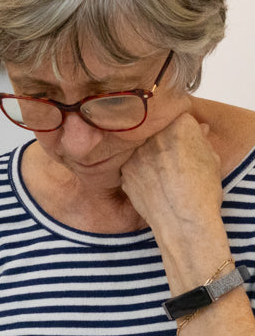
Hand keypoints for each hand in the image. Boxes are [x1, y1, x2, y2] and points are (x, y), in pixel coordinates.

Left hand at [119, 112, 222, 241]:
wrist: (182, 219)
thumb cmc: (202, 189)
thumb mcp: (210, 159)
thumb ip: (200, 140)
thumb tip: (198, 130)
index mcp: (179, 124)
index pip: (174, 115)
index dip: (179, 129)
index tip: (181, 139)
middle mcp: (153, 135)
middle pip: (154, 129)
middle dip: (160, 140)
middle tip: (168, 156)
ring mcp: (135, 153)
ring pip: (140, 147)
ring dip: (147, 154)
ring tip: (160, 172)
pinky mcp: (123, 171)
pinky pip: (130, 164)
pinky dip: (138, 170)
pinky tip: (150, 182)